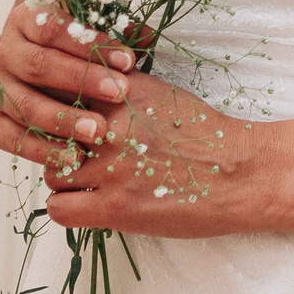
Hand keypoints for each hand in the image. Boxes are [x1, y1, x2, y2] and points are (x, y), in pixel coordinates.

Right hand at [0, 0, 134, 163]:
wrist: (43, 63)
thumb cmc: (76, 45)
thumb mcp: (94, 29)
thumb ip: (118, 31)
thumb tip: (145, 36)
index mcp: (24, 18)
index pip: (54, 28)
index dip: (92, 45)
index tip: (128, 62)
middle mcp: (3, 51)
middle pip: (38, 64)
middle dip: (81, 81)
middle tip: (119, 94)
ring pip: (24, 104)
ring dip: (63, 121)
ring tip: (99, 132)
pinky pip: (11, 138)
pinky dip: (41, 150)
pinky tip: (73, 157)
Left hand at [42, 68, 264, 236]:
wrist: (243, 174)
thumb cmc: (209, 136)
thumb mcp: (164, 94)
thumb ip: (124, 90)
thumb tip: (92, 86)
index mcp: (123, 91)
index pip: (63, 88)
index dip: (60, 105)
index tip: (69, 118)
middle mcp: (110, 125)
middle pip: (51, 129)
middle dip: (59, 142)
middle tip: (77, 154)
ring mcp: (110, 168)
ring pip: (51, 171)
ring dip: (65, 177)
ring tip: (88, 183)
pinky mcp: (114, 207)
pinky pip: (60, 207)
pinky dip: (68, 207)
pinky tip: (89, 205)